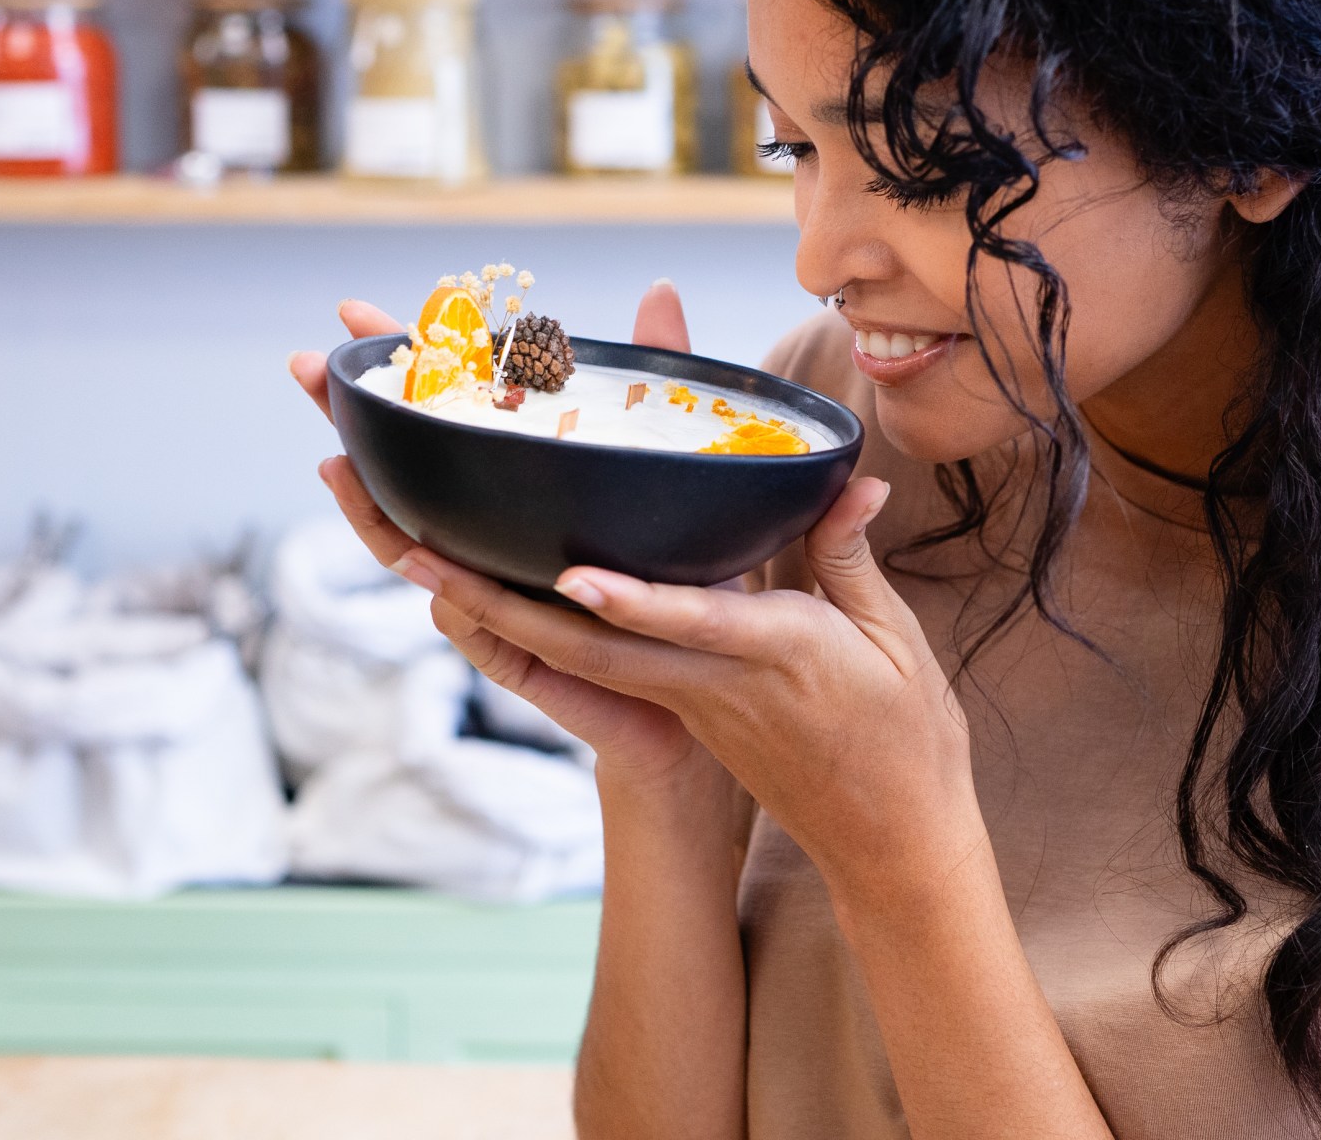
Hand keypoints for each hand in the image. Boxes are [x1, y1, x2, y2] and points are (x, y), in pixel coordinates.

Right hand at [288, 282, 721, 791]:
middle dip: (347, 425)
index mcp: (513, 500)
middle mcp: (492, 549)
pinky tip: (431, 573)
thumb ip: (661, 386)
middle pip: (400, 485)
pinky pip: (486, 638)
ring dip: (375, 518)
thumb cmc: (684, 583)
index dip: (400, 371)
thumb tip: (658, 289)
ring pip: (422, 563)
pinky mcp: (537, 667)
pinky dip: (459, 606)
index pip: (444, 427)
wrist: (719, 691)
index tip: (354, 311)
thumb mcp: (674, 470)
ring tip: (341, 469)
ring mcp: (503, 607)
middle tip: (306, 367)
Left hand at [387, 478, 985, 903]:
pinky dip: (535, 632)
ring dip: (493, 612)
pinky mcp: (678, 715)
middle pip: (589, 647)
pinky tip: (484, 596)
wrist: (887, 843)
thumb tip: (854, 478)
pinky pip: (595, 669)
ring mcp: (687, 705)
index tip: (573, 577)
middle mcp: (711, 684)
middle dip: (498, 601)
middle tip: (416, 552)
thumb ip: (848, 555)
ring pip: (574, 659)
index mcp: (774, 656)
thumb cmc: (904, 738)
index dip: (631, 602)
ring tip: (418, 560)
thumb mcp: (894, 641)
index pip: (691, 623)